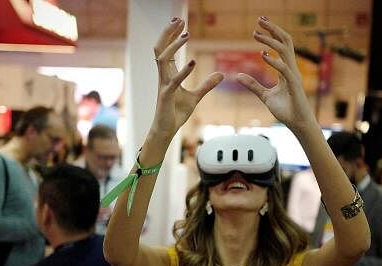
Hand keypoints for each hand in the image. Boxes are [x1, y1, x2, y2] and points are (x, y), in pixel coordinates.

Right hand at [150, 18, 223, 138]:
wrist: (167, 129)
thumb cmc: (176, 113)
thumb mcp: (196, 97)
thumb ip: (207, 85)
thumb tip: (221, 75)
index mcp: (168, 75)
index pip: (166, 49)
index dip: (172, 35)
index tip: (180, 23)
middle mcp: (163, 77)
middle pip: (160, 48)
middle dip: (168, 33)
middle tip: (178, 20)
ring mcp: (163, 85)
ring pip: (163, 59)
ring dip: (174, 46)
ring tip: (186, 35)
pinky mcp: (166, 96)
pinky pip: (174, 81)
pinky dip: (183, 71)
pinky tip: (193, 63)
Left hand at [236, 17, 317, 132]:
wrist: (298, 124)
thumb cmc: (286, 110)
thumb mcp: (265, 96)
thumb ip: (253, 85)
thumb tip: (238, 76)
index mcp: (286, 70)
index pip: (281, 46)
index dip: (271, 34)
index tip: (258, 26)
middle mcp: (292, 69)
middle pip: (285, 42)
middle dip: (273, 29)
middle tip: (260, 19)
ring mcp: (294, 76)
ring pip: (285, 51)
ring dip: (270, 40)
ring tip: (256, 34)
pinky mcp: (294, 85)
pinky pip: (284, 69)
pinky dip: (274, 60)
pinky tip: (262, 54)